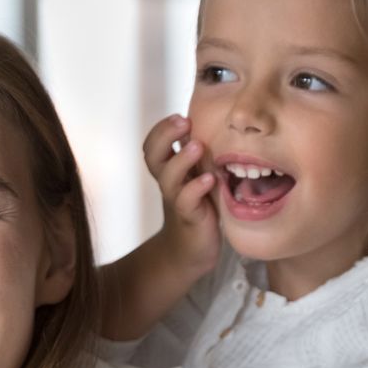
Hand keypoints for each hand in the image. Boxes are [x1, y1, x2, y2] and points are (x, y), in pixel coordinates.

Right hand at [142, 114, 219, 279]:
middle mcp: (169, 182)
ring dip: (181, 159)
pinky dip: (196, 189)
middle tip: (184, 121)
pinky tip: (209, 179)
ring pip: (168, 177)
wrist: (191, 251)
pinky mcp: (190, 217)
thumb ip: (198, 156)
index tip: (179, 116)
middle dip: (165, 135)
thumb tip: (215, 121)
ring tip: (197, 146)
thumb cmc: (199, 208)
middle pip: (152, 155)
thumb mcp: (197, 176)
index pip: (153, 144)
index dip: (161, 128)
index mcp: (169, 170)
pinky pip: (186, 201)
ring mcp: (177, 200)